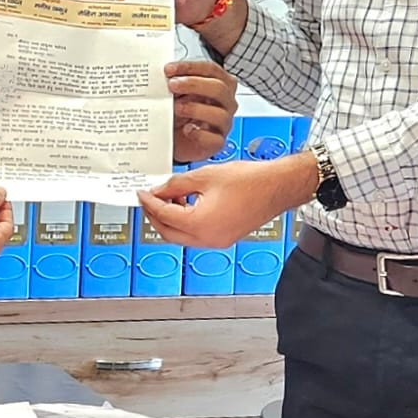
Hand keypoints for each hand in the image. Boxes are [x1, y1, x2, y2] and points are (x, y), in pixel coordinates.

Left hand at [137, 154, 317, 248]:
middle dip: (155, 215)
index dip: (149, 202)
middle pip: (168, 233)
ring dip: (171, 219)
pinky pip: (196, 235)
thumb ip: (176, 184)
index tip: (141, 193)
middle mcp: (208, 239)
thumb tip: (160, 190)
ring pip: (182, 237)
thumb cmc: (248, 181)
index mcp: (199, 224)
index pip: (163, 215)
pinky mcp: (225, 237)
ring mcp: (217, 241)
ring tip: (168, 197)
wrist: (276, 186)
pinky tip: (186, 203)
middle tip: (149, 199)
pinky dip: (186, 222)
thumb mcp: (203, 176)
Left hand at [167, 60, 237, 163]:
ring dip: (195, 108)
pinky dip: (199, 133)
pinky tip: (186, 130)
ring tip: (176, 108)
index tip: (169, 69)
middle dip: (193, 84)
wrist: (174, 138)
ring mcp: (224, 123)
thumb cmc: (179, 111)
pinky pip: (214, 139)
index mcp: (219, 84)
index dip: (190, 67)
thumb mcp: (177, 93)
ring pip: (219, 114)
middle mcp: (226, 102)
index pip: (211, 69)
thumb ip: (175, 82)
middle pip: (218, 88)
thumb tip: (165, 75)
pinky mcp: (217, 142)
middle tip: (172, 85)